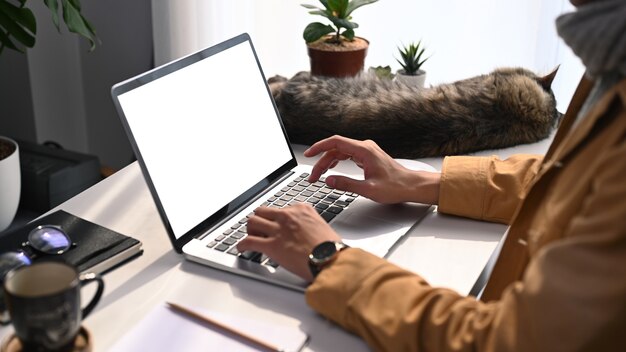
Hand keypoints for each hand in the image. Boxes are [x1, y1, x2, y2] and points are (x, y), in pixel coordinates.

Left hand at [237, 203, 340, 281]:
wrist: (332, 260)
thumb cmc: (332, 248)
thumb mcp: (322, 227)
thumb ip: (310, 225)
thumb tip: (306, 233)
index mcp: (302, 209)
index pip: (282, 208)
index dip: (276, 218)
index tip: (276, 224)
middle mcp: (288, 216)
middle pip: (263, 211)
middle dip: (260, 220)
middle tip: (260, 229)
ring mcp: (278, 230)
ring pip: (253, 222)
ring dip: (250, 230)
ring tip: (252, 237)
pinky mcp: (271, 246)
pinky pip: (249, 241)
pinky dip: (242, 245)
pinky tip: (242, 249)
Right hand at [304, 135, 440, 204]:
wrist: (411, 186)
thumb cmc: (395, 187)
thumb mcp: (368, 189)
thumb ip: (346, 184)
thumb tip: (329, 180)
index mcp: (364, 151)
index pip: (335, 142)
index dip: (319, 147)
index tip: (309, 154)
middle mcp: (364, 147)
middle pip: (335, 149)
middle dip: (321, 162)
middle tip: (313, 177)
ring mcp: (366, 151)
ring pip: (340, 152)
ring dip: (328, 163)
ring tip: (319, 176)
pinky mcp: (367, 157)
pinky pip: (347, 155)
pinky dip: (336, 162)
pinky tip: (331, 170)